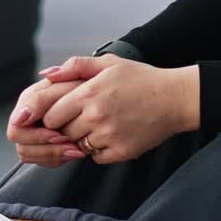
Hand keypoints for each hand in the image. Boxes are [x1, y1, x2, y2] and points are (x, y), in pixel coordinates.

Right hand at [6, 75, 91, 167]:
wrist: (106, 93)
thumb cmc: (88, 84)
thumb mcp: (66, 87)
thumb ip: (40, 99)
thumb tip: (20, 118)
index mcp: (29, 100)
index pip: (17, 129)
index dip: (35, 136)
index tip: (57, 135)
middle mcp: (29, 117)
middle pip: (22, 147)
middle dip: (47, 148)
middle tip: (70, 144)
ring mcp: (37, 132)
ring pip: (33, 157)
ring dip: (55, 155)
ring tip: (77, 148)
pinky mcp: (47, 143)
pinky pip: (45, 160)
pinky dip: (60, 158)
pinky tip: (76, 150)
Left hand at [14, 54, 199, 165]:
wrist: (174, 98)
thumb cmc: (140, 79)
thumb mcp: (108, 63)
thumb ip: (75, 66)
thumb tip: (46, 75)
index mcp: (88, 93)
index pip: (51, 115)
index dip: (54, 116)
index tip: (63, 113)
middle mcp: (95, 115)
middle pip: (62, 133)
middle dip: (67, 128)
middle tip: (83, 118)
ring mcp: (108, 135)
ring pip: (78, 147)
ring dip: (83, 139)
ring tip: (101, 124)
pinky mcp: (121, 151)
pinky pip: (96, 158)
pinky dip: (100, 150)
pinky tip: (112, 135)